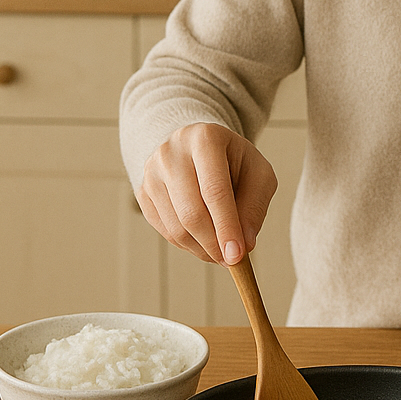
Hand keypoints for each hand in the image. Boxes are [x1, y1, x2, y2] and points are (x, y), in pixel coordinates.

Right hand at [137, 123, 277, 264]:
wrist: (199, 148)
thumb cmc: (234, 161)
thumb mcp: (258, 174)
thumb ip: (254, 207)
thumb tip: (245, 245)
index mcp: (205, 138)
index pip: (214, 190)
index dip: (227, 226)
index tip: (237, 256)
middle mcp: (172, 151)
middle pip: (191, 212)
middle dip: (214, 244)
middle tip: (232, 260)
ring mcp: (152, 171)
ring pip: (176, 226)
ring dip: (201, 248)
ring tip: (221, 251)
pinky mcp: (142, 191)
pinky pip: (164, 230)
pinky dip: (187, 245)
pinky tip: (204, 241)